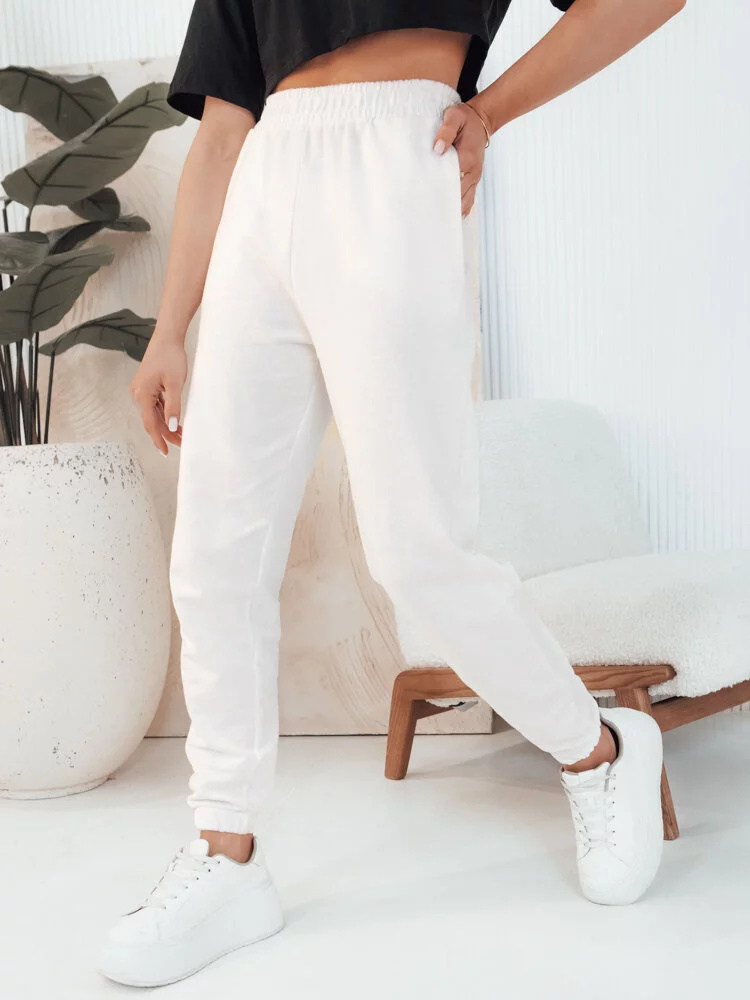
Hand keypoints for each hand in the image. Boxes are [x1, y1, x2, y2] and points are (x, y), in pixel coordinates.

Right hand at [130, 333, 187, 454]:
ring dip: (167, 424)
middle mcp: (138, 394)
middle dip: (166, 433)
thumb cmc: (171, 357)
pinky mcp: (148, 386)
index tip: (165, 452)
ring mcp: (142, 390)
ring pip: (154, 414)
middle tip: (182, 443)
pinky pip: (155, 405)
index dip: (158, 439)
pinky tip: (175, 421)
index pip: (150, 424)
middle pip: (152, 420)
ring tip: (182, 435)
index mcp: (142, 395)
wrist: (167, 337)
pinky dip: (165, 414)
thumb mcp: (175, 384)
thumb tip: (171, 426)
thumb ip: (173, 407)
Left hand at [433, 101, 489, 217]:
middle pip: (458, 195)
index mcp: (467, 159)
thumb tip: (437, 150)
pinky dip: (462, 209)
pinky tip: (453, 218)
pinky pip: (470, 198)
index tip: (426, 202)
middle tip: (427, 217)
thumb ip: (446, 132)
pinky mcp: (474, 179)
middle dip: (444, 204)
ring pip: (465, 200)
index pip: (451, 181)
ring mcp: (475, 177)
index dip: (439, 192)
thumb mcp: (454, 117)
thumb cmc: (464, 119)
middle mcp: (473, 172)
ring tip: (439, 222)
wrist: (481, 120)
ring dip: (453, 210)